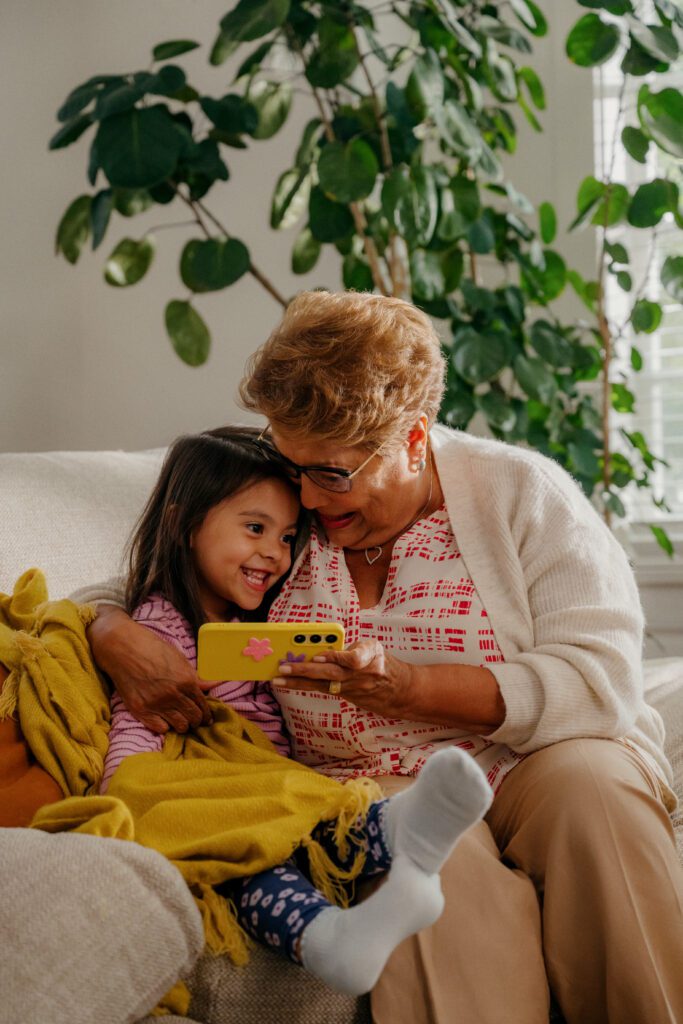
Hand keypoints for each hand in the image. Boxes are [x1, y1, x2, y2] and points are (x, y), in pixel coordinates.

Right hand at [88, 606, 213, 732]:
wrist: (123, 647)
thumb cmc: (153, 649)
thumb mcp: (179, 659)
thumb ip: (197, 677)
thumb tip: (215, 684)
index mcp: (186, 681)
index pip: (203, 705)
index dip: (206, 714)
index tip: (207, 719)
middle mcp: (173, 695)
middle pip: (193, 718)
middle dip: (196, 721)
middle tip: (194, 720)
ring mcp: (156, 704)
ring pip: (179, 726)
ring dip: (182, 725)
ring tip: (180, 721)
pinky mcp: (140, 710)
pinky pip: (160, 728)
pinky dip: (164, 726)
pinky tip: (164, 719)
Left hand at [272, 638, 414, 718]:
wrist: (399, 690)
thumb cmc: (381, 661)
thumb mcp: (372, 647)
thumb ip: (349, 647)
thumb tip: (319, 648)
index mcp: (371, 654)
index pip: (353, 658)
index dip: (334, 659)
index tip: (317, 657)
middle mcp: (362, 673)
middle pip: (331, 673)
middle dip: (305, 670)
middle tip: (284, 667)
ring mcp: (354, 687)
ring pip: (323, 685)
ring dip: (299, 682)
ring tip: (278, 678)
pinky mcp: (348, 696)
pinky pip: (323, 689)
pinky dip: (305, 686)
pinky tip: (289, 683)